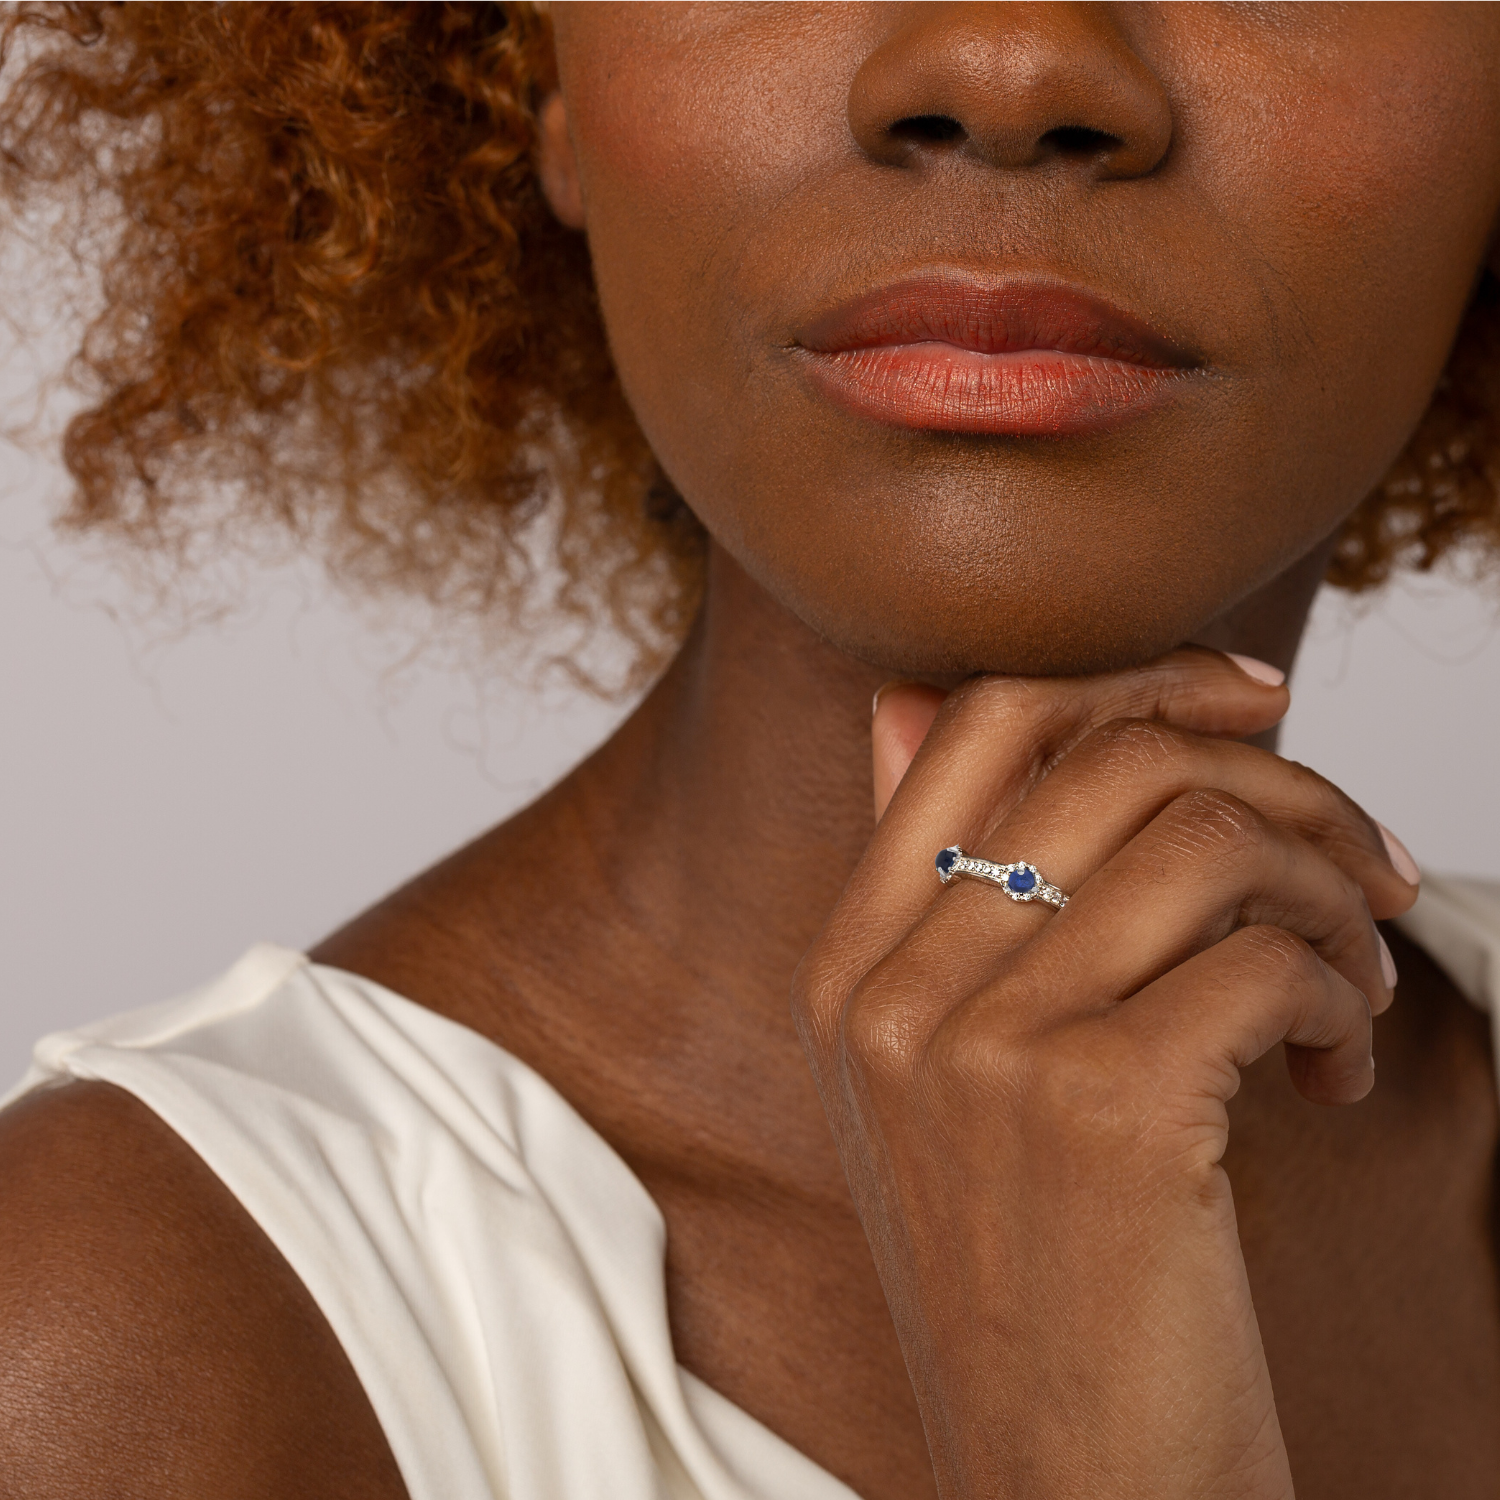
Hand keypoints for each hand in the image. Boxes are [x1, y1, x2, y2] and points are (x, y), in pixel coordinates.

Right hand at [791, 650, 1417, 1499]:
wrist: (1069, 1480)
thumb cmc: (1030, 1264)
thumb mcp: (930, 1068)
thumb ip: (924, 881)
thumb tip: (909, 697)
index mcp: (846, 964)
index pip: (982, 721)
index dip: (1137, 675)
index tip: (1253, 699)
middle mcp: (897, 991)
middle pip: (1117, 761)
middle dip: (1283, 783)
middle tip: (1361, 860)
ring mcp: (988, 1049)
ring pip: (1207, 841)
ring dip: (1327, 893)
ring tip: (1352, 976)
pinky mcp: (1106, 1110)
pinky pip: (1266, 960)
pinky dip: (1341, 992)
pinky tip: (1334, 1064)